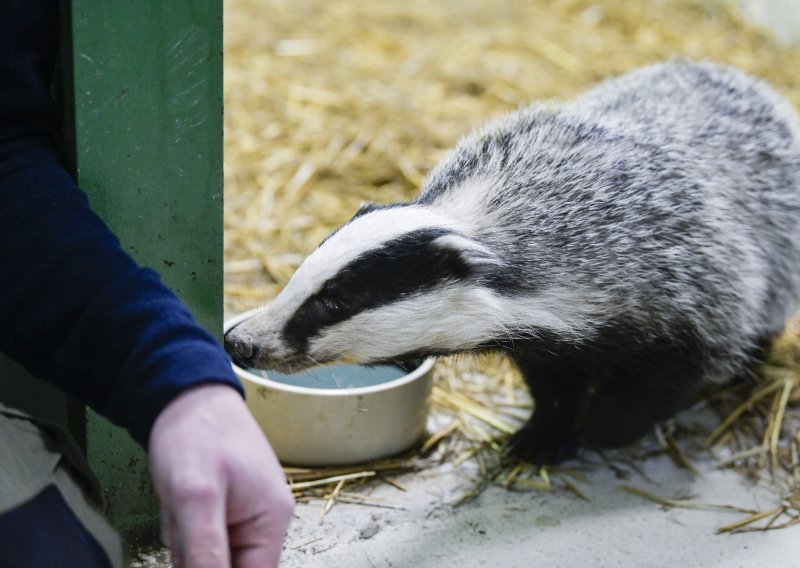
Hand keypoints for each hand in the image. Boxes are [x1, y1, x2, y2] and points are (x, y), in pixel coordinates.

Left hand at [148, 384, 293, 566]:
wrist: (185, 395)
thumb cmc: (197, 434)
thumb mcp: (195, 497)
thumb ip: (206, 551)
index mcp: (271, 521)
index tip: (192, 554)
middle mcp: (265, 522)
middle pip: (228, 566)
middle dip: (196, 553)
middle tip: (183, 520)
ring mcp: (245, 514)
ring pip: (208, 556)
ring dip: (185, 540)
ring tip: (177, 505)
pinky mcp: (226, 509)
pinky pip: (201, 538)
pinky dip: (182, 528)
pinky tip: (177, 503)